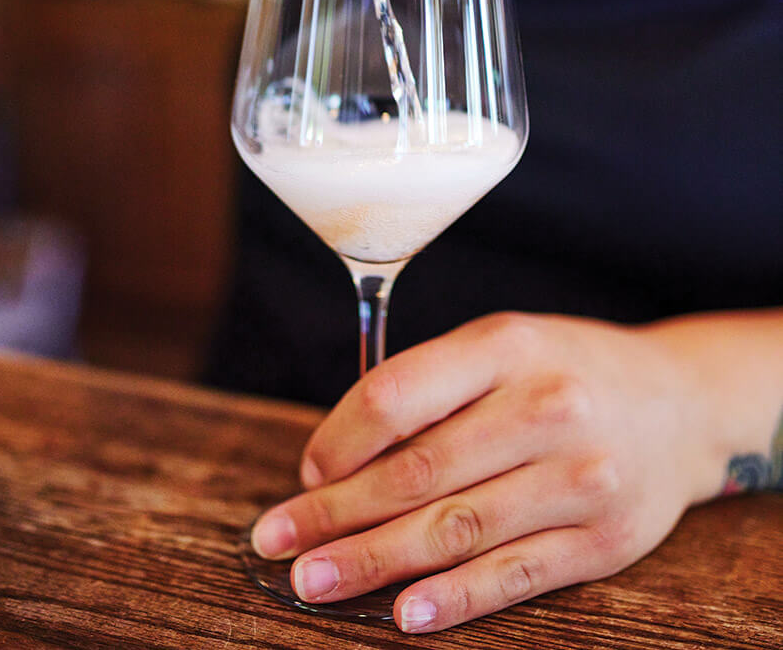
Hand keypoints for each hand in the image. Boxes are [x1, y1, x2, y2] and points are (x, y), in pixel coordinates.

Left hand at [251, 312, 719, 633]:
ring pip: (457, 529)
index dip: (338, 439)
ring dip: (375, 560)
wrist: (680, 403)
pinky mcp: (604, 540)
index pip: (397, 394)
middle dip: (335, 513)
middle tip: (276, 540)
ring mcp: (580, 478)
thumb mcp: (504, 345)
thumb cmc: (565, 369)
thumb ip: (431, 387)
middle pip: (418, 472)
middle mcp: (546, 408)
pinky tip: (404, 612)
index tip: (307, 472)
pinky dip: (456, 598)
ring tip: (314, 581)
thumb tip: (339, 457)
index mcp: (507, 346)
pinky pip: (516, 575)